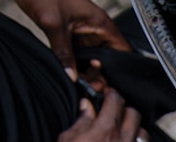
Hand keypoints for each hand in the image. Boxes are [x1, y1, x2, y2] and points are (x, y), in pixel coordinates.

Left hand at [13, 0, 129, 81]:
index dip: (119, 68)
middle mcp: (94, 28)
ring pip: (93, 59)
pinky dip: (76, 65)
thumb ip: (63, 51)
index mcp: (100, 22)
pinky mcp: (70, 36)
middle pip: (107, 59)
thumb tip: (71, 74)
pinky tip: (71, 73)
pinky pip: (78, 55)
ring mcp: (83, 33)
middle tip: (91, 85)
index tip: (110, 81)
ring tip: (80, 81)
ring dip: (88, 72)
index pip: (121, 49)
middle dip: (101, 74)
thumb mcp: (54, 25)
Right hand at [49, 88, 146, 141]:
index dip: (110, 94)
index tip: (107, 95)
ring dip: (133, 129)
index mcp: (105, 129)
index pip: (116, 100)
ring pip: (142, 133)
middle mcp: (123, 141)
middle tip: (114, 112)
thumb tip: (87, 105)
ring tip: (121, 132)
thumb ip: (82, 118)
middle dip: (123, 109)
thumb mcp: (68, 137)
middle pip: (133, 113)